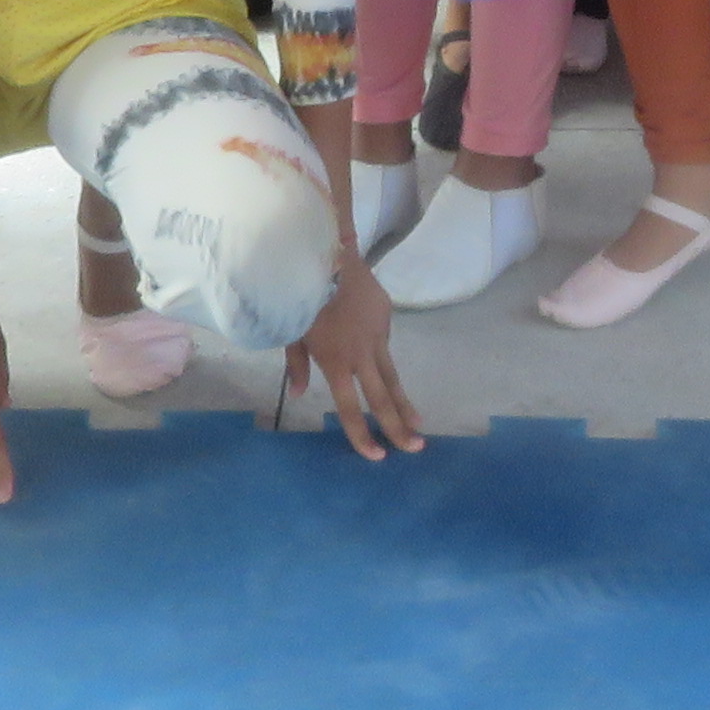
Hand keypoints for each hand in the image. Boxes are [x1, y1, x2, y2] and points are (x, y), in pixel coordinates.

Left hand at [283, 255, 425, 463]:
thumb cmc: (299, 297)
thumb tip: (299, 394)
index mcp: (336, 363)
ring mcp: (378, 334)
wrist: (325, 254)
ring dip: (405, 401)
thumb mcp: (291, 334)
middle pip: (383, 399)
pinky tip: (372, 347)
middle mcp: (361, 354)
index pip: (350, 409)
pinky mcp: (386, 316)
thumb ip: (297, 366)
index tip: (378, 456)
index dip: (362, 435)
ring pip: (393, 375)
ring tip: (418, 422)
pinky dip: (380, 352)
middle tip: (415, 448)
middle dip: (399, 427)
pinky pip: (383, 341)